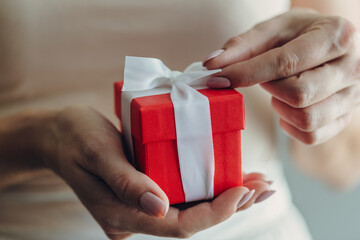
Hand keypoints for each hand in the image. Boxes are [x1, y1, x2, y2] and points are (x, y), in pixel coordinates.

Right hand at [40, 106, 272, 238]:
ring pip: (191, 207)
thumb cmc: (74, 137)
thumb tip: (160, 208)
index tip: (243, 191)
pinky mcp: (145, 190)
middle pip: (192, 220)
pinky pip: (182, 193)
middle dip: (231, 205)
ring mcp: (140, 205)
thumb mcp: (97, 153)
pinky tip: (231, 176)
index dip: (215, 212)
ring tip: (258, 183)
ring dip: (226, 196)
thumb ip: (126, 183)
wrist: (57, 134)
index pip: (178, 225)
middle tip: (263, 187)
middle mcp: (135, 216)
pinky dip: (208, 186)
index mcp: (121, 214)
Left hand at [204, 8, 359, 144]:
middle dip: (271, 88)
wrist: (332, 44)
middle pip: (298, 94)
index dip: (246, 73)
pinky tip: (288, 107)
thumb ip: (242, 46)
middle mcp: (353, 67)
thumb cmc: (301, 35)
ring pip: (306, 118)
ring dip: (281, 107)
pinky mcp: (345, 118)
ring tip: (280, 90)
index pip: (285, 62)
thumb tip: (212, 65)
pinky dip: (290, 125)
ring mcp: (353, 97)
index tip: (218, 78)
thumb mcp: (274, 30)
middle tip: (267, 78)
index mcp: (337, 36)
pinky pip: (311, 135)